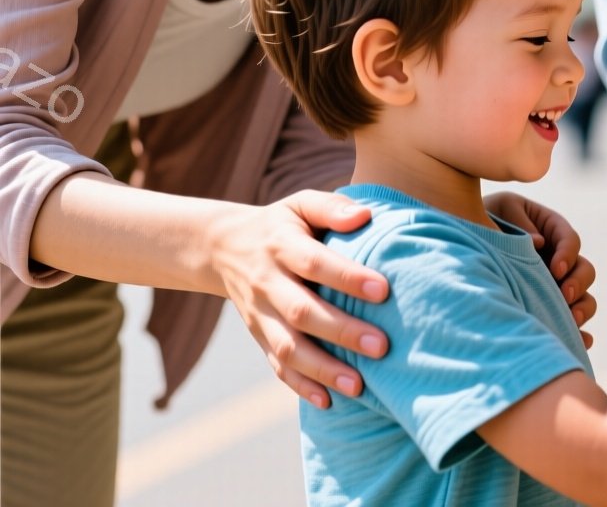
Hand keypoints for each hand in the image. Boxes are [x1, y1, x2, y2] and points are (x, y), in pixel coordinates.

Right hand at [207, 191, 388, 409]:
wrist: (222, 248)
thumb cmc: (281, 224)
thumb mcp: (300, 204)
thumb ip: (332, 208)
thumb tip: (366, 216)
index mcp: (281, 245)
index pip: (315, 263)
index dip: (347, 277)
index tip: (384, 291)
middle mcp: (267, 283)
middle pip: (302, 311)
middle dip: (341, 331)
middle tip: (382, 346)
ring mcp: (259, 314)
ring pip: (287, 347)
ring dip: (322, 369)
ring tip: (359, 386)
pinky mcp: (258, 336)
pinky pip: (276, 365)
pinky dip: (300, 386)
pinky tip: (328, 401)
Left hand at [486, 192, 597, 347]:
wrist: (459, 244)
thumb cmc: (482, 218)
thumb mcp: (501, 207)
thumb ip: (520, 220)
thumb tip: (538, 243)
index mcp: (551, 230)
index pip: (570, 240)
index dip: (568, 254)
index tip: (555, 270)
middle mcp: (558, 259)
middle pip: (584, 270)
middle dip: (578, 284)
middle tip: (563, 296)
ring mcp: (555, 285)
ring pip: (584, 297)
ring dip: (582, 309)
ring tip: (570, 322)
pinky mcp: (549, 308)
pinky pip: (572, 322)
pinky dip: (580, 332)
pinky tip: (582, 341)